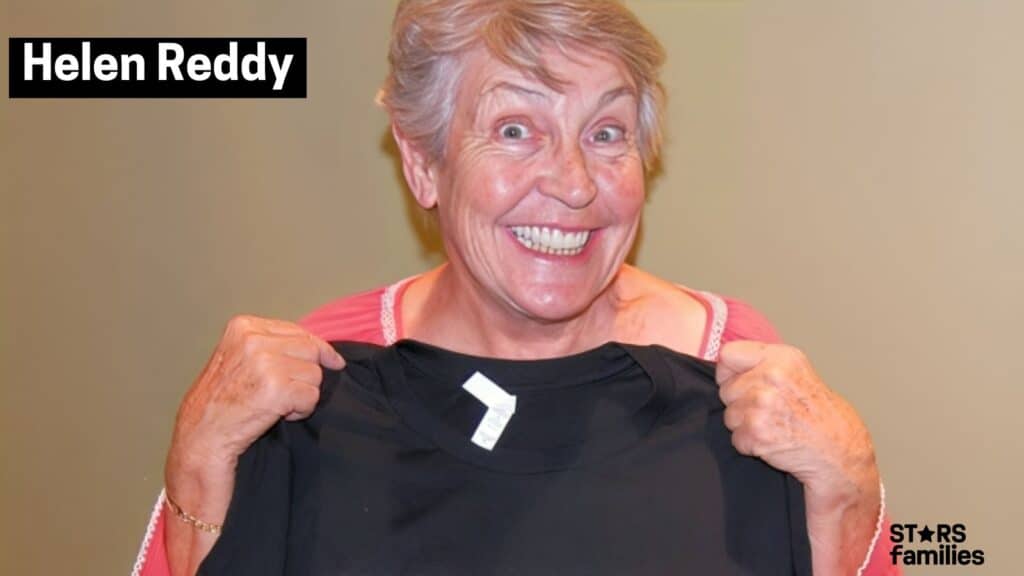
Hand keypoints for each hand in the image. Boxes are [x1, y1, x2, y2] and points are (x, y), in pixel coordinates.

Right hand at [166, 314, 344, 481]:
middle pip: (311, 350)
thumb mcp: (236, 357)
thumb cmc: (219, 401)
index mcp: (244, 327)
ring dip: (303, 393)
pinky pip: (312, 397)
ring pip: (314, 374)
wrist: (202, 434)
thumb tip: (319, 346)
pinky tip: (279, 414)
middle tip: (286, 392)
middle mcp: (255, 340)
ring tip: (276, 403)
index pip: (298, 331)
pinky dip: (301, 410)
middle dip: (306, 374)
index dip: (317, 348)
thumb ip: (270, 345)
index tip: (331, 359)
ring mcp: (266, 363)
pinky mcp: (278, 389)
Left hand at [715, 340, 881, 573]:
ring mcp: (763, 404)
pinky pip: (735, 438)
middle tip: (770, 412)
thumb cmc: (821, 416)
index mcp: (781, 357)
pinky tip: (774, 441)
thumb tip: (727, 361)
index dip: (729, 373)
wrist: (841, 453)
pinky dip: (750, 445)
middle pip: (725, 389)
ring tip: (775, 426)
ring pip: (729, 415)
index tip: (741, 383)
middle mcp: (772, 376)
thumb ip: (765, 364)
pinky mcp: (757, 432)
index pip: (728, 355)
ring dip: (745, 425)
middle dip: (739, 403)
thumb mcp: (798, 373)